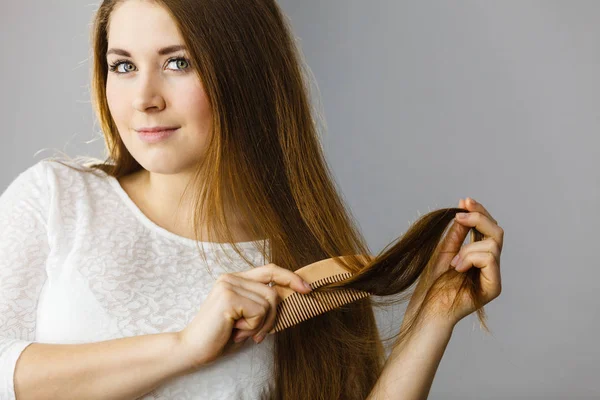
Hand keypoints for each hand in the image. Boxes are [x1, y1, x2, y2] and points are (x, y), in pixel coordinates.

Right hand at [175, 263, 311, 370]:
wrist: (192, 348)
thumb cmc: (219, 336)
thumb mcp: (246, 316)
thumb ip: (261, 303)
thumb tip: (290, 295)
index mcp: (235, 279)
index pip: (270, 270)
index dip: (290, 277)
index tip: (306, 288)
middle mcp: (231, 277)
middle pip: (273, 290)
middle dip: (273, 316)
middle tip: (257, 333)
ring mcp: (229, 284)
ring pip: (269, 302)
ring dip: (261, 324)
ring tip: (242, 332)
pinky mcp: (229, 296)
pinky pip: (260, 311)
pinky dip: (253, 327)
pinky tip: (235, 331)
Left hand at [404, 197, 503, 327]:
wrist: (428, 308)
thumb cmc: (433, 283)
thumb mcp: (444, 251)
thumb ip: (457, 234)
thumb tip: (463, 211)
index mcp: (478, 254)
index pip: (487, 228)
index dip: (478, 212)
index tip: (464, 201)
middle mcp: (490, 264)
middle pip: (497, 231)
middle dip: (479, 218)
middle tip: (459, 215)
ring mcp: (493, 275)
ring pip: (494, 243)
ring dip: (468, 247)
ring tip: (453, 262)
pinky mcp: (494, 286)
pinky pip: (490, 259)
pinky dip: (472, 258)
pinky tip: (457, 268)